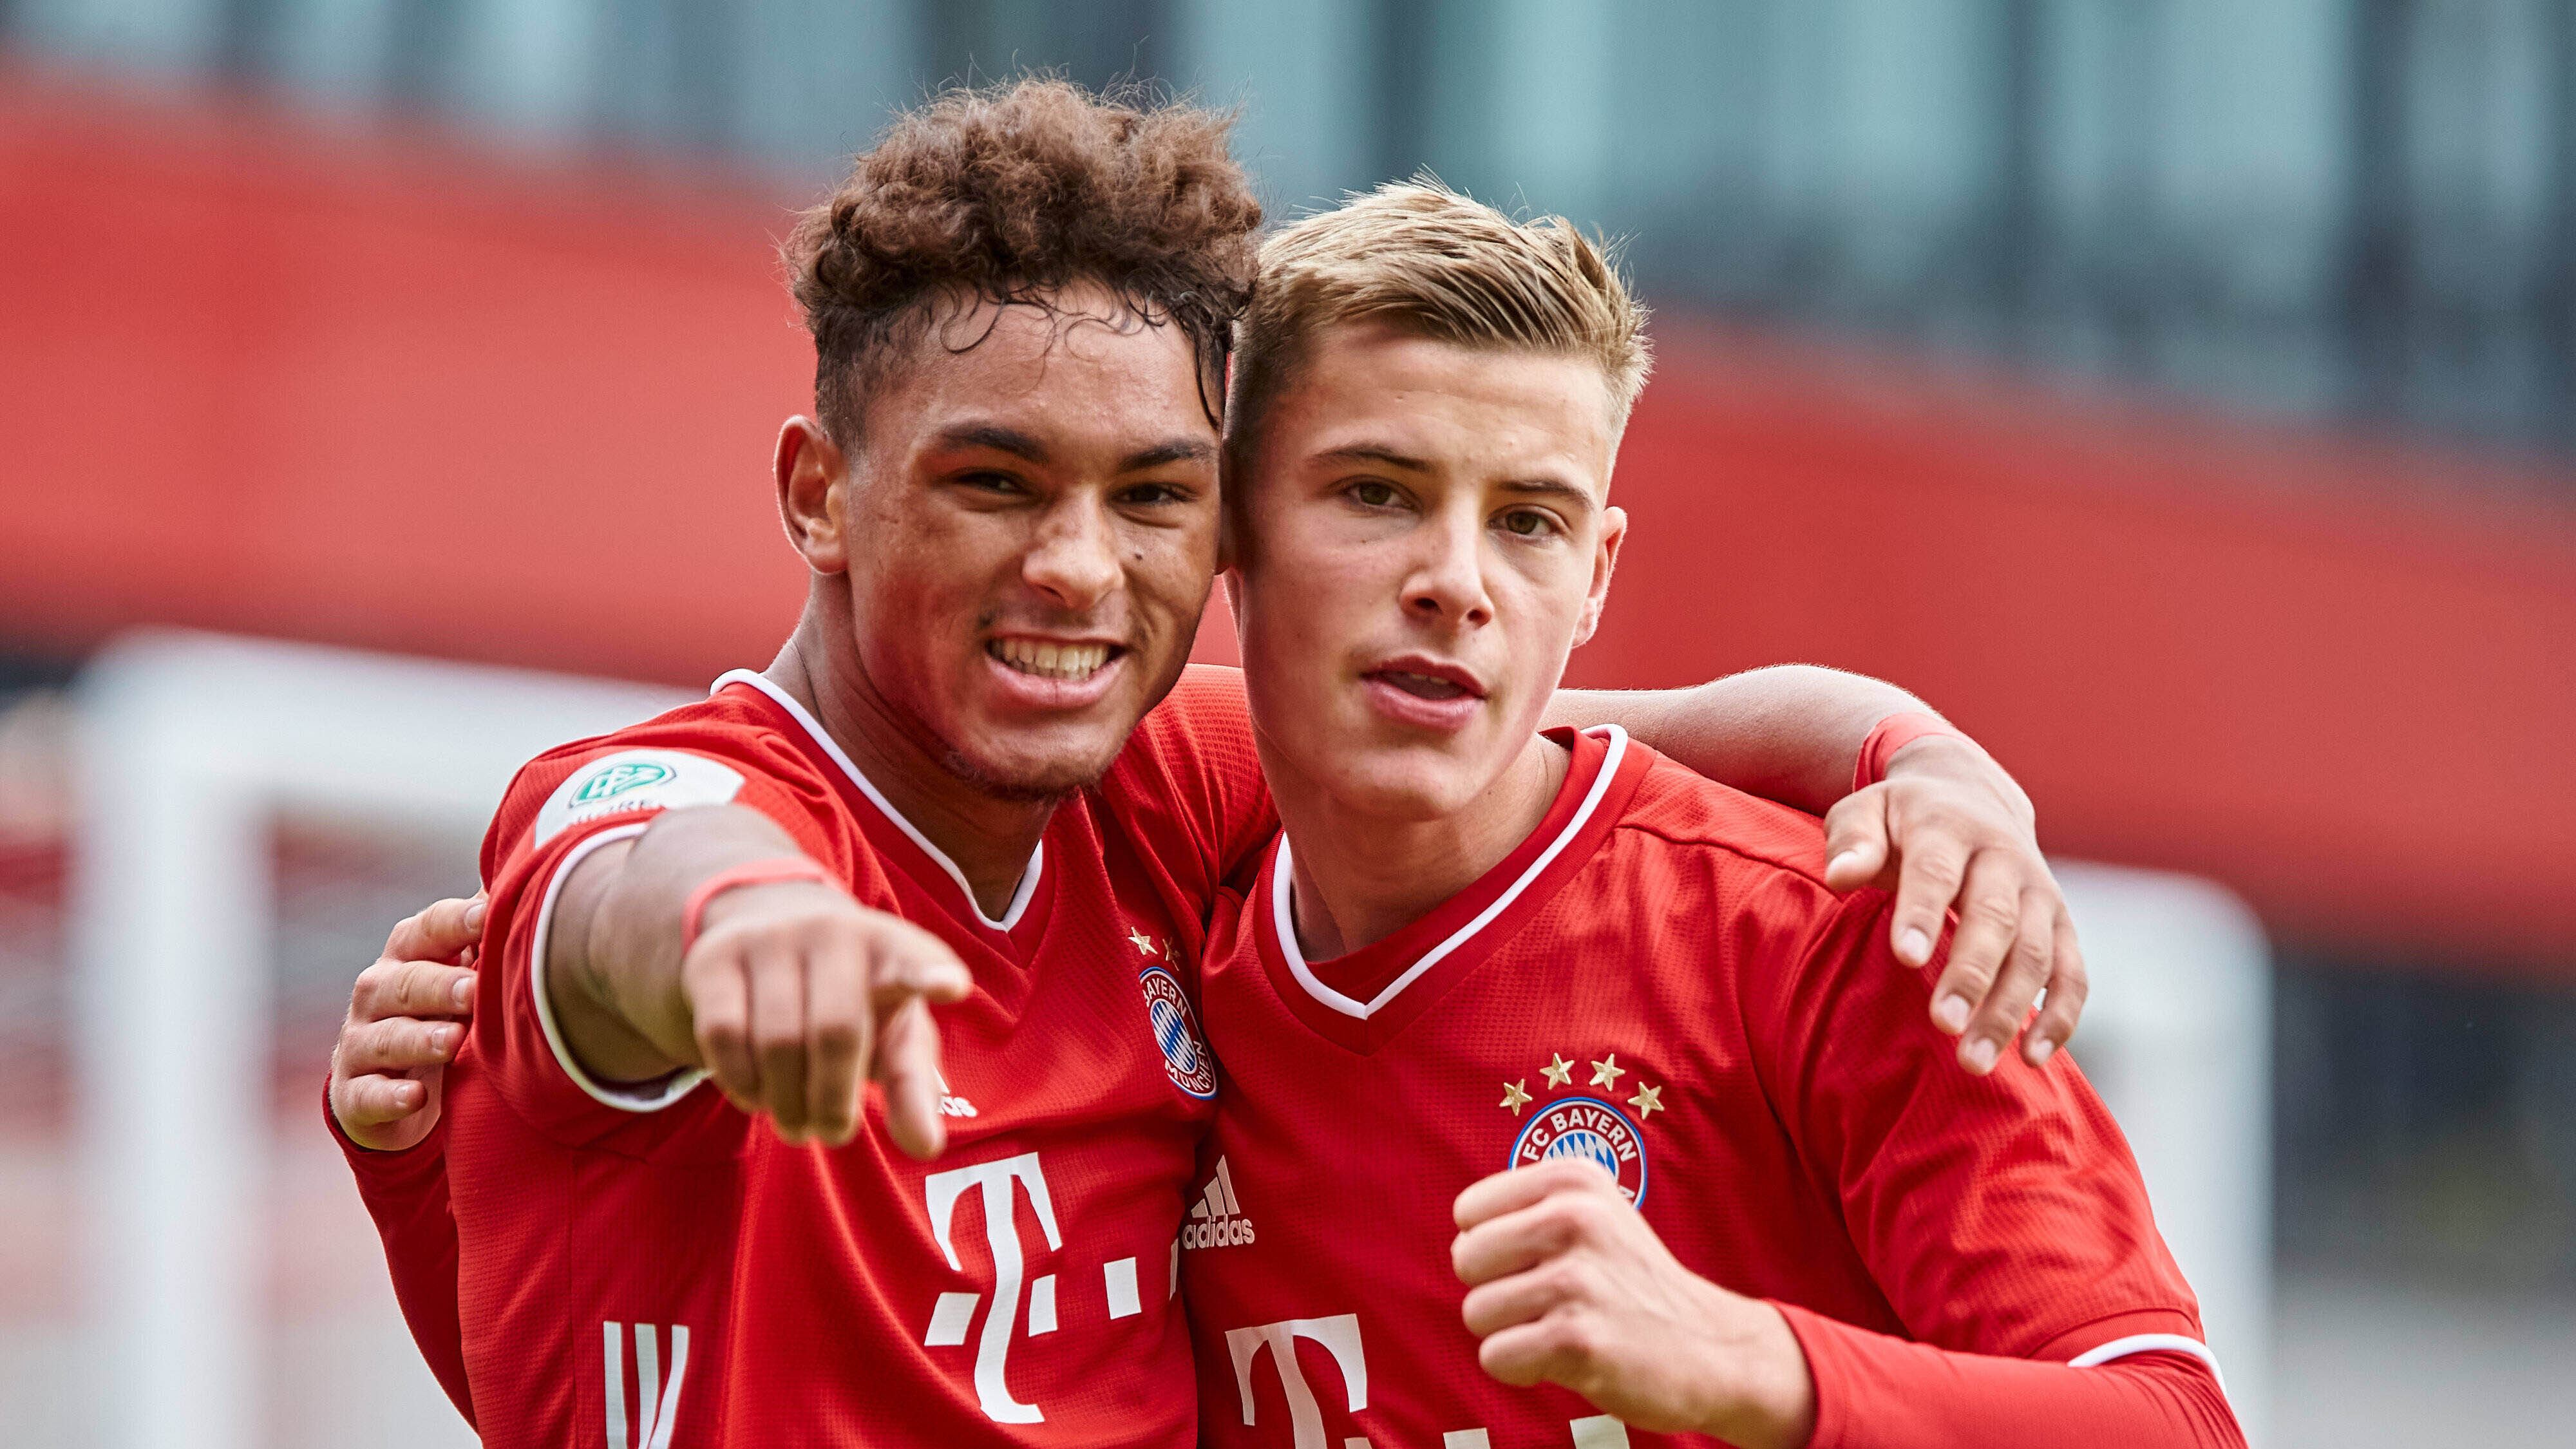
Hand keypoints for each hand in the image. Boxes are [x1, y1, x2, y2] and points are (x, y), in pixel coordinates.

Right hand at [329, 894, 484, 1151]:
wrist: (399, 1089)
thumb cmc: (445, 1011)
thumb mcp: (465, 968)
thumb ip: (487, 924)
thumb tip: (529, 860)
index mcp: (409, 954)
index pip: (428, 929)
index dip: (456, 922)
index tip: (486, 917)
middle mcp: (378, 993)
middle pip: (405, 983)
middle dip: (439, 985)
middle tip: (474, 990)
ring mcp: (361, 1044)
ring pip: (386, 1038)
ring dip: (419, 1039)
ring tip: (453, 1041)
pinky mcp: (354, 1095)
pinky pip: (367, 1095)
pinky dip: (389, 1097)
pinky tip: (415, 1097)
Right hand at [677, 881, 973, 1154]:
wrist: (770, 933)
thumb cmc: (852, 1000)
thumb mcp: (891, 1036)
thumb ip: (912, 1088)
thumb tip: (926, 1147)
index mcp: (891, 948)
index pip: (914, 958)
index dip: (931, 973)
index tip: (952, 987)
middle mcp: (833, 931)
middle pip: (836, 1032)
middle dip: (833, 1102)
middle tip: (834, 1133)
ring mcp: (770, 939)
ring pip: (776, 1041)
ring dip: (786, 1104)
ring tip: (797, 1123)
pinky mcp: (715, 958)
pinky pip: (724, 1036)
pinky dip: (742, 1083)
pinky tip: (758, 1096)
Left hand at [1452, 1160, 1815, 1448]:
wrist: (1712, 1348)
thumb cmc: (1633, 1282)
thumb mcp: (1594, 1212)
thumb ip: (1527, 1207)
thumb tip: (1459, 1231)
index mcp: (1574, 1180)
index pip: (1468, 1211)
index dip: (1493, 1247)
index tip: (1539, 1261)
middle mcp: (1575, 1220)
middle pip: (1465, 1259)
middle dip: (1495, 1289)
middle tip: (1548, 1301)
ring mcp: (1578, 1280)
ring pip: (1476, 1312)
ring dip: (1510, 1332)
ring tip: (1562, 1327)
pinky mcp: (1577, 1340)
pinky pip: (1496, 1356)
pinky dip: (1520, 1368)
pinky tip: (1565, 1358)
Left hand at [1822, 734, 2084, 1073]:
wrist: (1969, 795)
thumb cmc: (1901, 818)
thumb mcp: (1866, 811)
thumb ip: (1853, 842)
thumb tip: (1840, 875)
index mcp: (1948, 826)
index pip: (1937, 869)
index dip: (1924, 912)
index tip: (1907, 958)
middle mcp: (2003, 856)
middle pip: (1995, 917)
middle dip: (1972, 974)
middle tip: (1944, 1025)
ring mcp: (2039, 891)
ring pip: (2036, 953)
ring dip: (2009, 1008)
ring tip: (1974, 1060)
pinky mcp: (2061, 924)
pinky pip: (2072, 973)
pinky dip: (2060, 1016)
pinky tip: (2031, 1057)